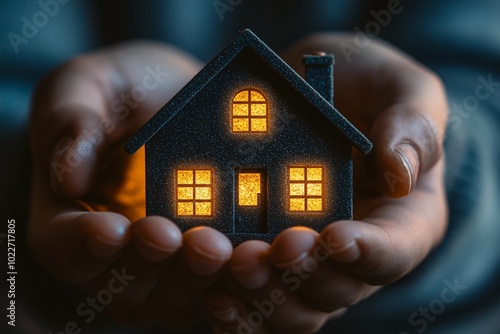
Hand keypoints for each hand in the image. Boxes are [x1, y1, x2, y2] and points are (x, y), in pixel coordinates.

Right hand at [28, 41, 232, 329]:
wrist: (186, 100)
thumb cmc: (131, 93)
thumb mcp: (90, 84)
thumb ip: (68, 118)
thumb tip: (66, 176)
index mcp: (73, 216)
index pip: (65, 247)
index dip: (85, 246)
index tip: (114, 229)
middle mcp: (118, 254)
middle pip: (127, 286)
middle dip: (159, 267)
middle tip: (194, 241)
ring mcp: (166, 266)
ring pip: (178, 297)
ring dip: (206, 280)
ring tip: (233, 251)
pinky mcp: (208, 264)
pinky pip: (223, 287)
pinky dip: (243, 278)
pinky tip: (267, 254)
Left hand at [201, 33, 447, 332]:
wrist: (312, 93)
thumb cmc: (364, 90)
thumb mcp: (399, 88)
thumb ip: (413, 125)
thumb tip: (399, 176)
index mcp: (401, 219)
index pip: (396, 250)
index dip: (367, 252)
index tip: (335, 236)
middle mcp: (356, 253)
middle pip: (335, 288)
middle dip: (300, 275)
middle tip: (265, 251)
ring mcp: (310, 262)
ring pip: (292, 307)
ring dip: (260, 295)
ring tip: (227, 263)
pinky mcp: (269, 261)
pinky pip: (253, 300)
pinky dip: (231, 302)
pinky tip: (208, 287)